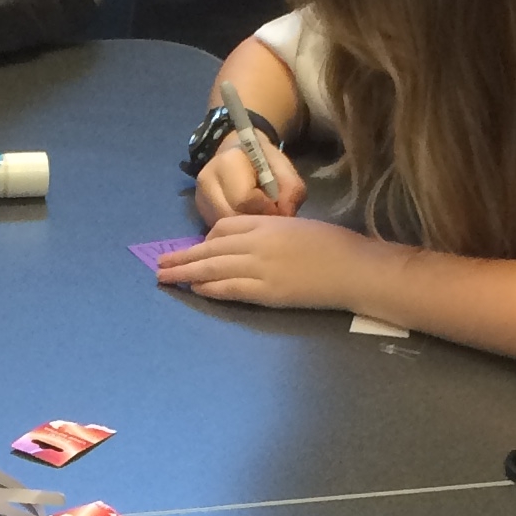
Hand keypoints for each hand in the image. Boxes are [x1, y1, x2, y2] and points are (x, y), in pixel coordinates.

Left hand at [156, 211, 365, 309]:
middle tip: (161, 263)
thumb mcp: (299, 228)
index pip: (225, 227)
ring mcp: (261, 268)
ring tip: (166, 277)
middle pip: (211, 248)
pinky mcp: (267, 292)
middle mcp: (258, 243)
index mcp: (267, 223)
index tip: (197, 248)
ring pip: (213, 268)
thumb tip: (249, 245)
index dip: (207, 239)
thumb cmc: (335, 246)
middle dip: (183, 256)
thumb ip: (272, 233)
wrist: (354, 268)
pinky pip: (230, 289)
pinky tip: (195, 289)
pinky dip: (209, 288)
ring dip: (187, 273)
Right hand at [194, 136, 306, 223]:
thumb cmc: (264, 161)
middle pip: (231, 217)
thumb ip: (290, 191)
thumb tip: (284, 216)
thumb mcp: (285, 170)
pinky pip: (217, 228)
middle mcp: (207, 180)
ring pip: (222, 226)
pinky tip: (245, 221)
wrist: (239, 151)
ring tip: (256, 219)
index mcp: (228, 163)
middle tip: (267, 218)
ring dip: (242, 228)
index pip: (244, 200)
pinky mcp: (200, 209)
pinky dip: (234, 230)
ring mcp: (200, 197)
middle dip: (252, 222)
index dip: (265, 209)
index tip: (276, 207)